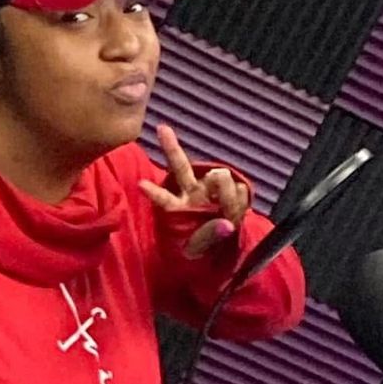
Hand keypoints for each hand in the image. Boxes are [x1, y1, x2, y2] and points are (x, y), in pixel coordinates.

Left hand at [138, 123, 251, 258]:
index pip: (165, 199)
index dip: (154, 193)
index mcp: (178, 210)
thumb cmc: (203, 253)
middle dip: (171, 148)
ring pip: (219, 177)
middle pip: (181, 167)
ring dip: (227, 193)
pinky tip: (238, 211)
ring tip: (229, 213)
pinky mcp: (230, 193)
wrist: (223, 254)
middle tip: (161, 129)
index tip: (141, 184)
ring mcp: (210, 191)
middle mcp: (192, 194)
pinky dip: (241, 200)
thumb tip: (227, 224)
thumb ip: (210, 236)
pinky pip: (239, 189)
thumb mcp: (199, 252)